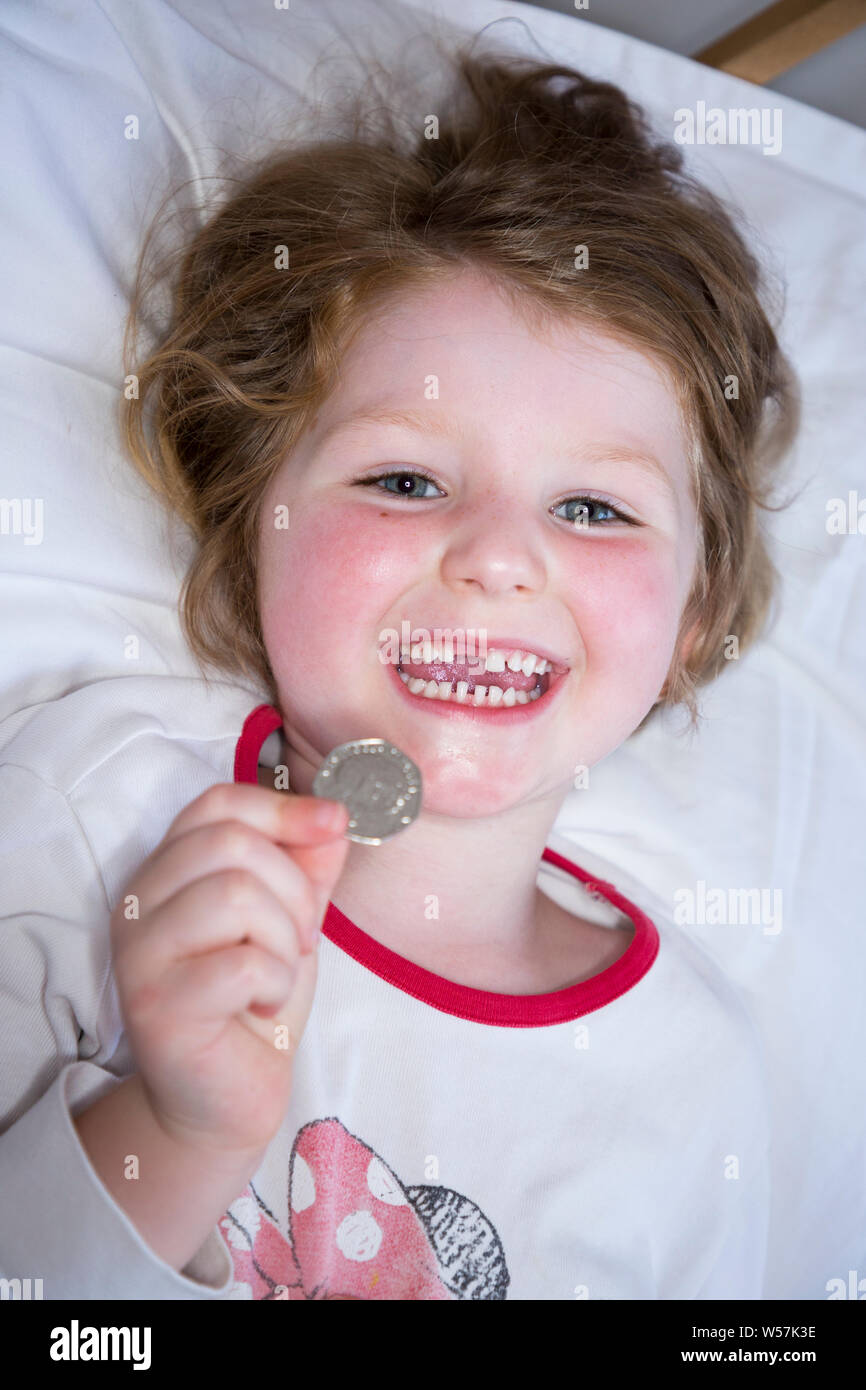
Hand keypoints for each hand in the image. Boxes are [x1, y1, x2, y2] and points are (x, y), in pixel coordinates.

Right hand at [109, 782, 349, 1157]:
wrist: (227, 1099)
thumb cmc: (254, 1001)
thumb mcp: (290, 919)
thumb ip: (308, 865)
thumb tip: (334, 816)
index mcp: (167, 871)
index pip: (218, 803)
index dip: (284, 808)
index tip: (336, 824)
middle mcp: (138, 902)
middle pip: (230, 843)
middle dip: (292, 889)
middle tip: (300, 938)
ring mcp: (140, 953)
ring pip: (234, 895)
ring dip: (283, 939)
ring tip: (276, 975)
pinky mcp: (155, 1005)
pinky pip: (242, 963)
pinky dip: (274, 984)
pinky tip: (261, 1007)